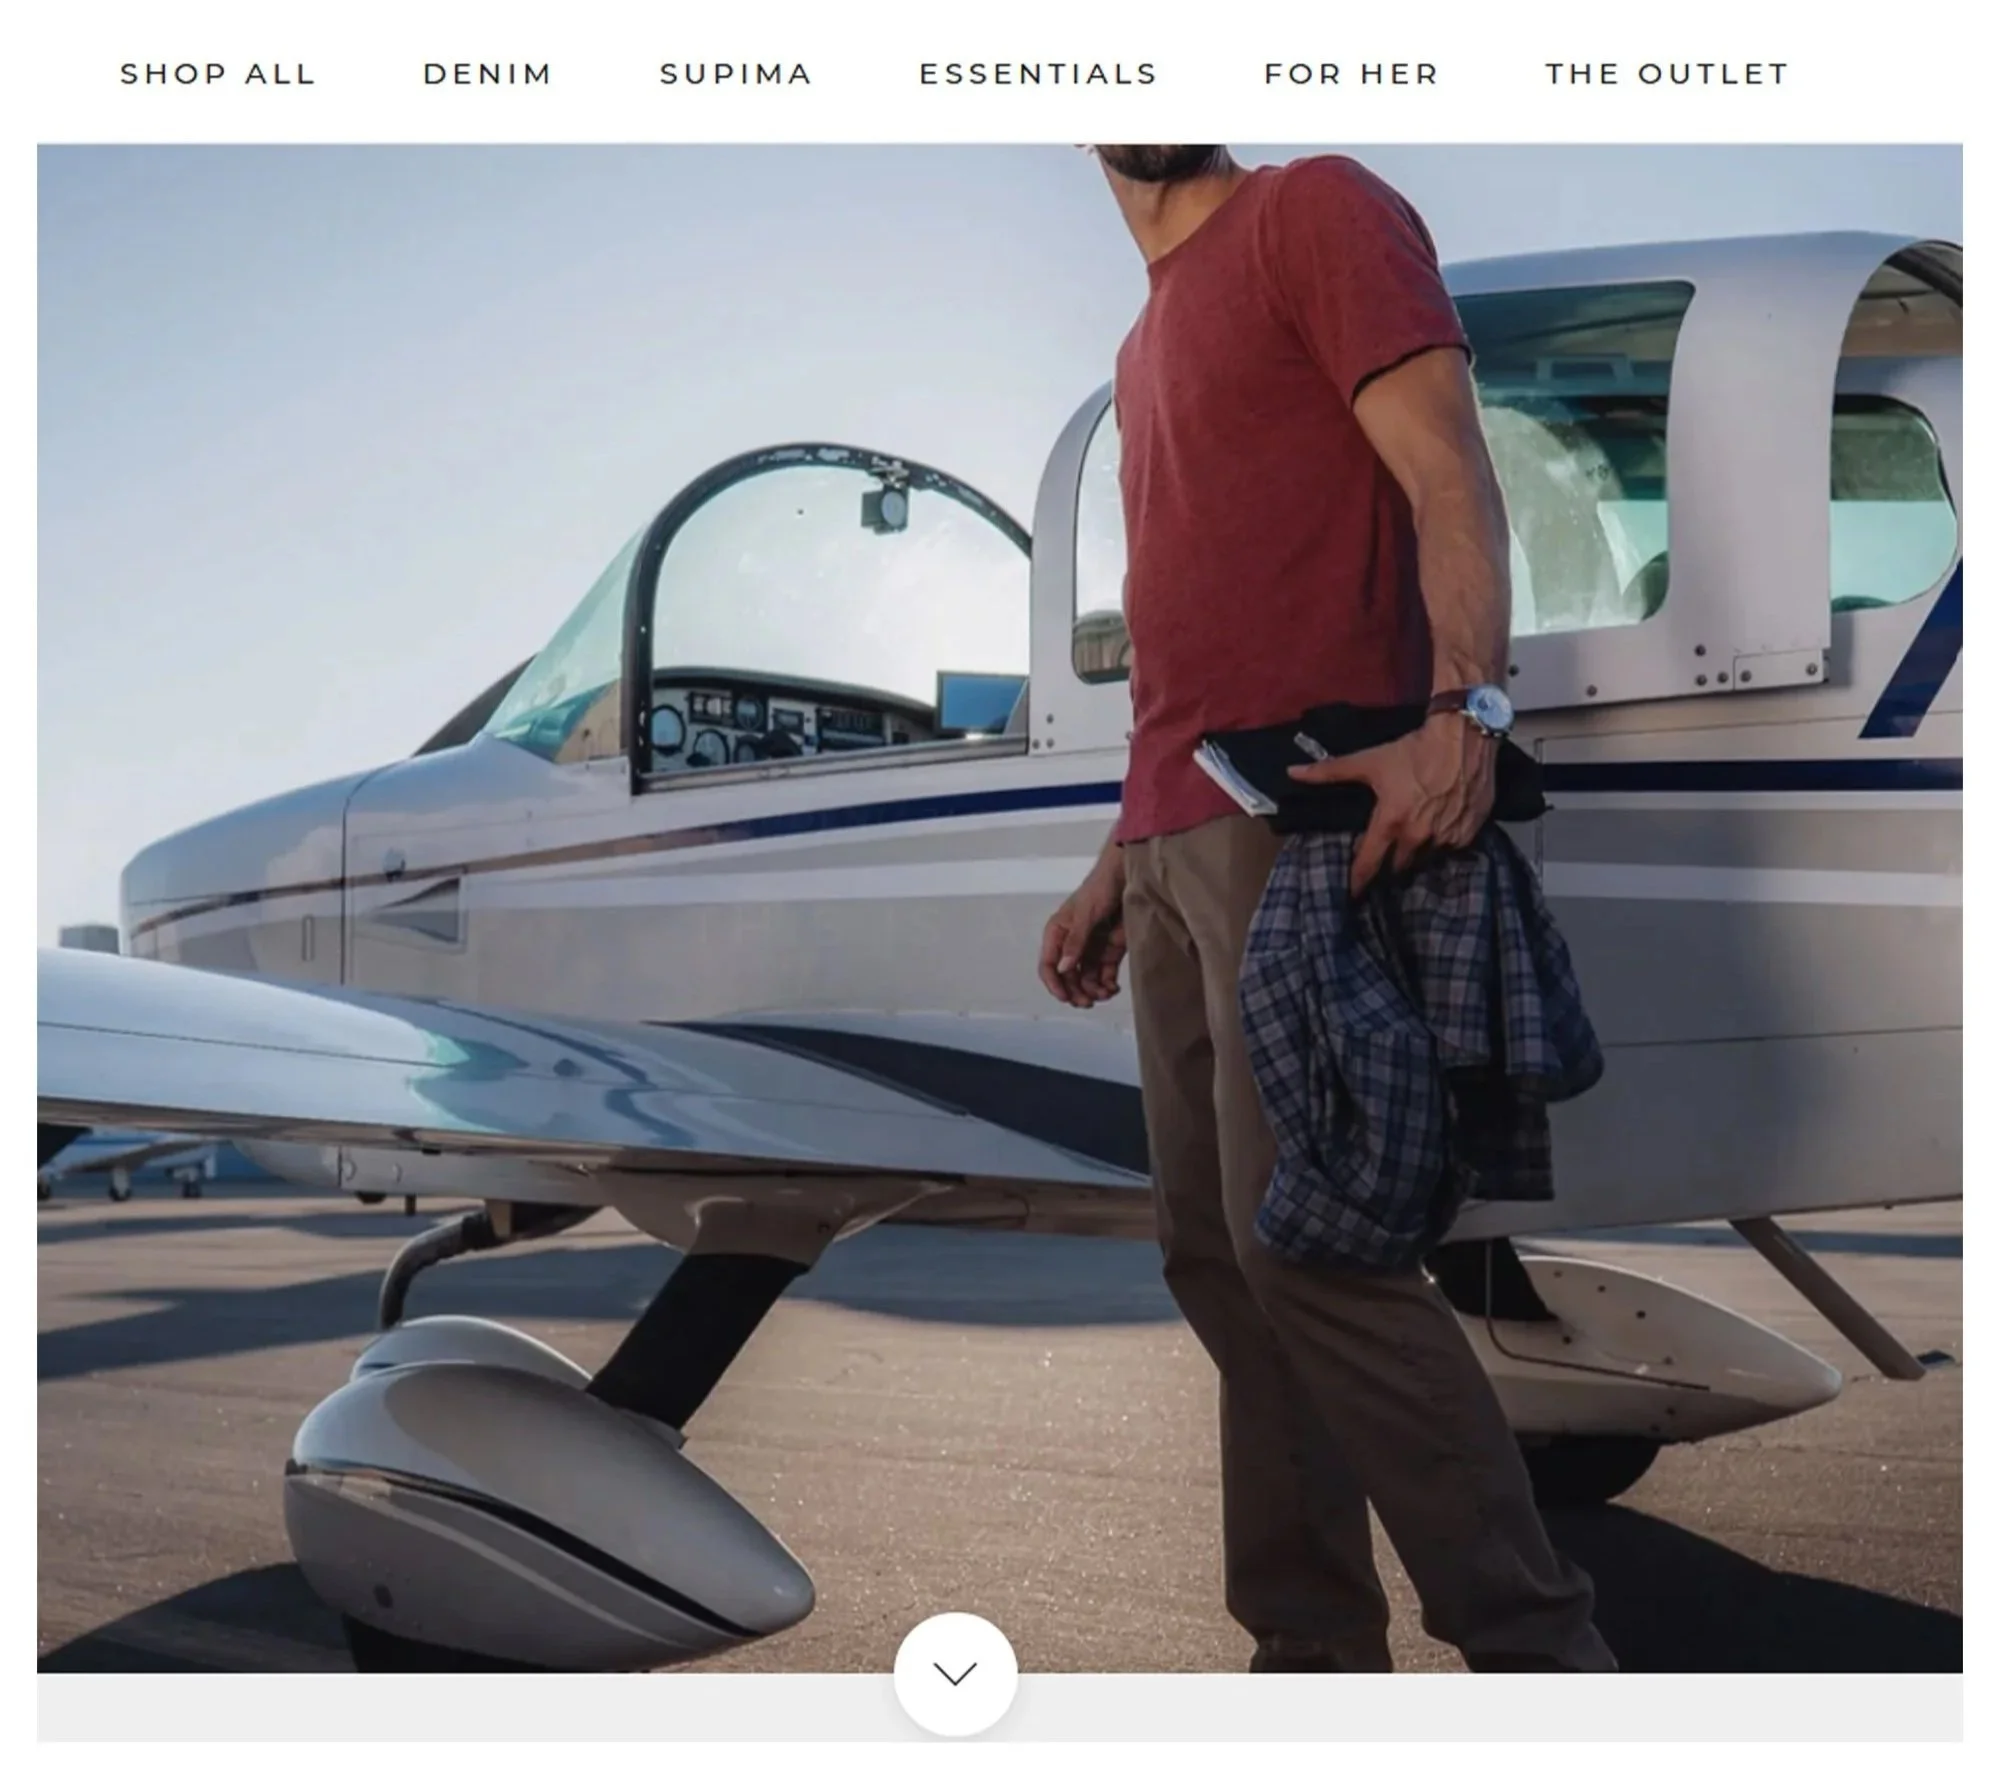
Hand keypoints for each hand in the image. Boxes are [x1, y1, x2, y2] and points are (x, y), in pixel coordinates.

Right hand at [1038, 855, 1126, 1007]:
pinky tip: (1112, 988)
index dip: (1055, 984)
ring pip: (1085, 980)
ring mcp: (1090, 949)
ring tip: (1105, 994)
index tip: (1066, 997)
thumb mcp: (1085, 915)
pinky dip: (1107, 986)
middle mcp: (1071, 945)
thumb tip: (1064, 969)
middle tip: (1087, 1002)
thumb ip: (1075, 942)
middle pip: (1067, 978)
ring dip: (1093, 991)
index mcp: (1058, 934)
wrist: (1127, 877)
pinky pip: (1103, 976)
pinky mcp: (1108, 952)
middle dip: (1075, 992)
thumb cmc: (1100, 889)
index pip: (1049, 965)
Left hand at [1287, 713, 1497, 895]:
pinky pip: (1450, 851)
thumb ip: (1329, 772)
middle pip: (1398, 868)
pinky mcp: (1469, 835)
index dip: (1358, 882)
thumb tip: (1292, 772)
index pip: (1368, 866)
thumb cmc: (1412, 750)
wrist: (1464, 737)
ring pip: (1425, 861)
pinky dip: (1441, 845)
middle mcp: (1418, 838)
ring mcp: (1446, 839)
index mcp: (1390, 824)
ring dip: (1416, 857)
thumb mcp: (1369, 761)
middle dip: (1389, 865)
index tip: (1352, 895)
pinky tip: (1437, 832)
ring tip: (1411, 846)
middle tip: (1385, 858)